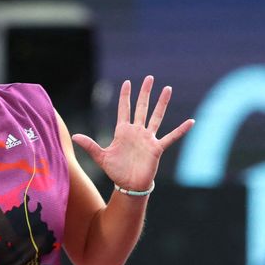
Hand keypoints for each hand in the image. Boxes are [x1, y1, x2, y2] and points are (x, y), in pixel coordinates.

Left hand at [71, 76, 193, 190]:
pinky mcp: (157, 148)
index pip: (124, 109)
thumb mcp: (101, 157)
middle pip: (141, 107)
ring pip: (156, 116)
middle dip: (145, 93)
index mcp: (123, 132)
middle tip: (149, 77)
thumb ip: (90, 145)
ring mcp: (148, 139)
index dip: (125, 96)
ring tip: (167, 89)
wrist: (129, 186)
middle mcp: (137, 132)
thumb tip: (74, 136)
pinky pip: (171, 137)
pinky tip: (191, 122)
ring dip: (162, 103)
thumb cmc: (116, 172)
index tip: (127, 82)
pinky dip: (181, 130)